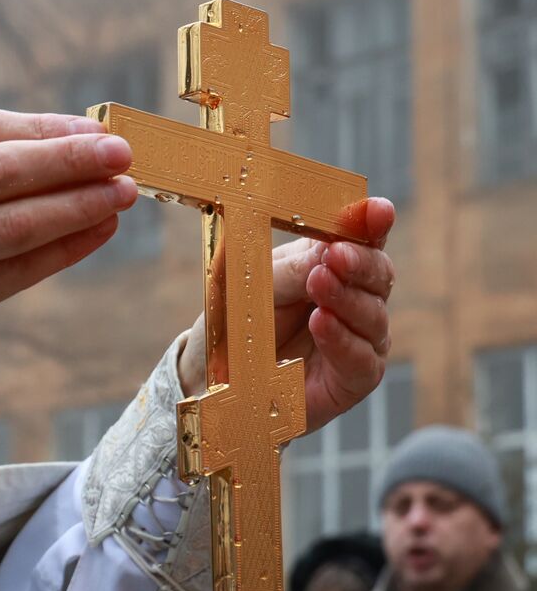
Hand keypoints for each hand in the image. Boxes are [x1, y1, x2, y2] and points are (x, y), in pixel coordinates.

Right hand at [0, 109, 136, 392]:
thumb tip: (71, 139)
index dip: (40, 128)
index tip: (95, 129)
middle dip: (67, 160)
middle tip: (122, 154)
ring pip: (12, 225)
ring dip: (75, 206)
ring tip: (120, 194)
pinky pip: (16, 271)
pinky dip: (64, 249)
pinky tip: (97, 231)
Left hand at [177, 197, 395, 432]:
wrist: (211, 377)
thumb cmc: (235, 322)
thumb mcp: (251, 285)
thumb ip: (290, 269)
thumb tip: (330, 249)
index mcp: (327, 265)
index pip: (361, 239)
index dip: (373, 224)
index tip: (378, 211)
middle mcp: (351, 299)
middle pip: (378, 275)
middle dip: (361, 262)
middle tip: (336, 256)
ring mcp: (357, 339)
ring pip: (374, 315)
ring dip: (347, 298)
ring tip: (319, 284)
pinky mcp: (352, 378)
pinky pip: (362, 358)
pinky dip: (343, 339)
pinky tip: (322, 323)